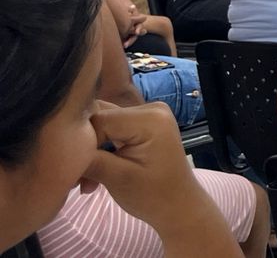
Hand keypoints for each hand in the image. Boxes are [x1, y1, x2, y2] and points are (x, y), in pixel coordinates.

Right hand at [83, 103, 216, 230]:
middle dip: (84, 148)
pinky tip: (93, 176)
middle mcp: (150, 108)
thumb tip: (59, 148)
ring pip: (102, 125)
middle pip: (99, 118)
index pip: (98, 120)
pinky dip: (100, 151)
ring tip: (83, 181)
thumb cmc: (152, 196)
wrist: (178, 207)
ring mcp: (148, 115)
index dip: (81, 143)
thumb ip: (89, 158)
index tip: (73, 171)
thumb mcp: (116, 178)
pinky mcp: (142, 124)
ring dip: (90, 152)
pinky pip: (111, 130)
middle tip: (74, 178)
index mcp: (150, 118)